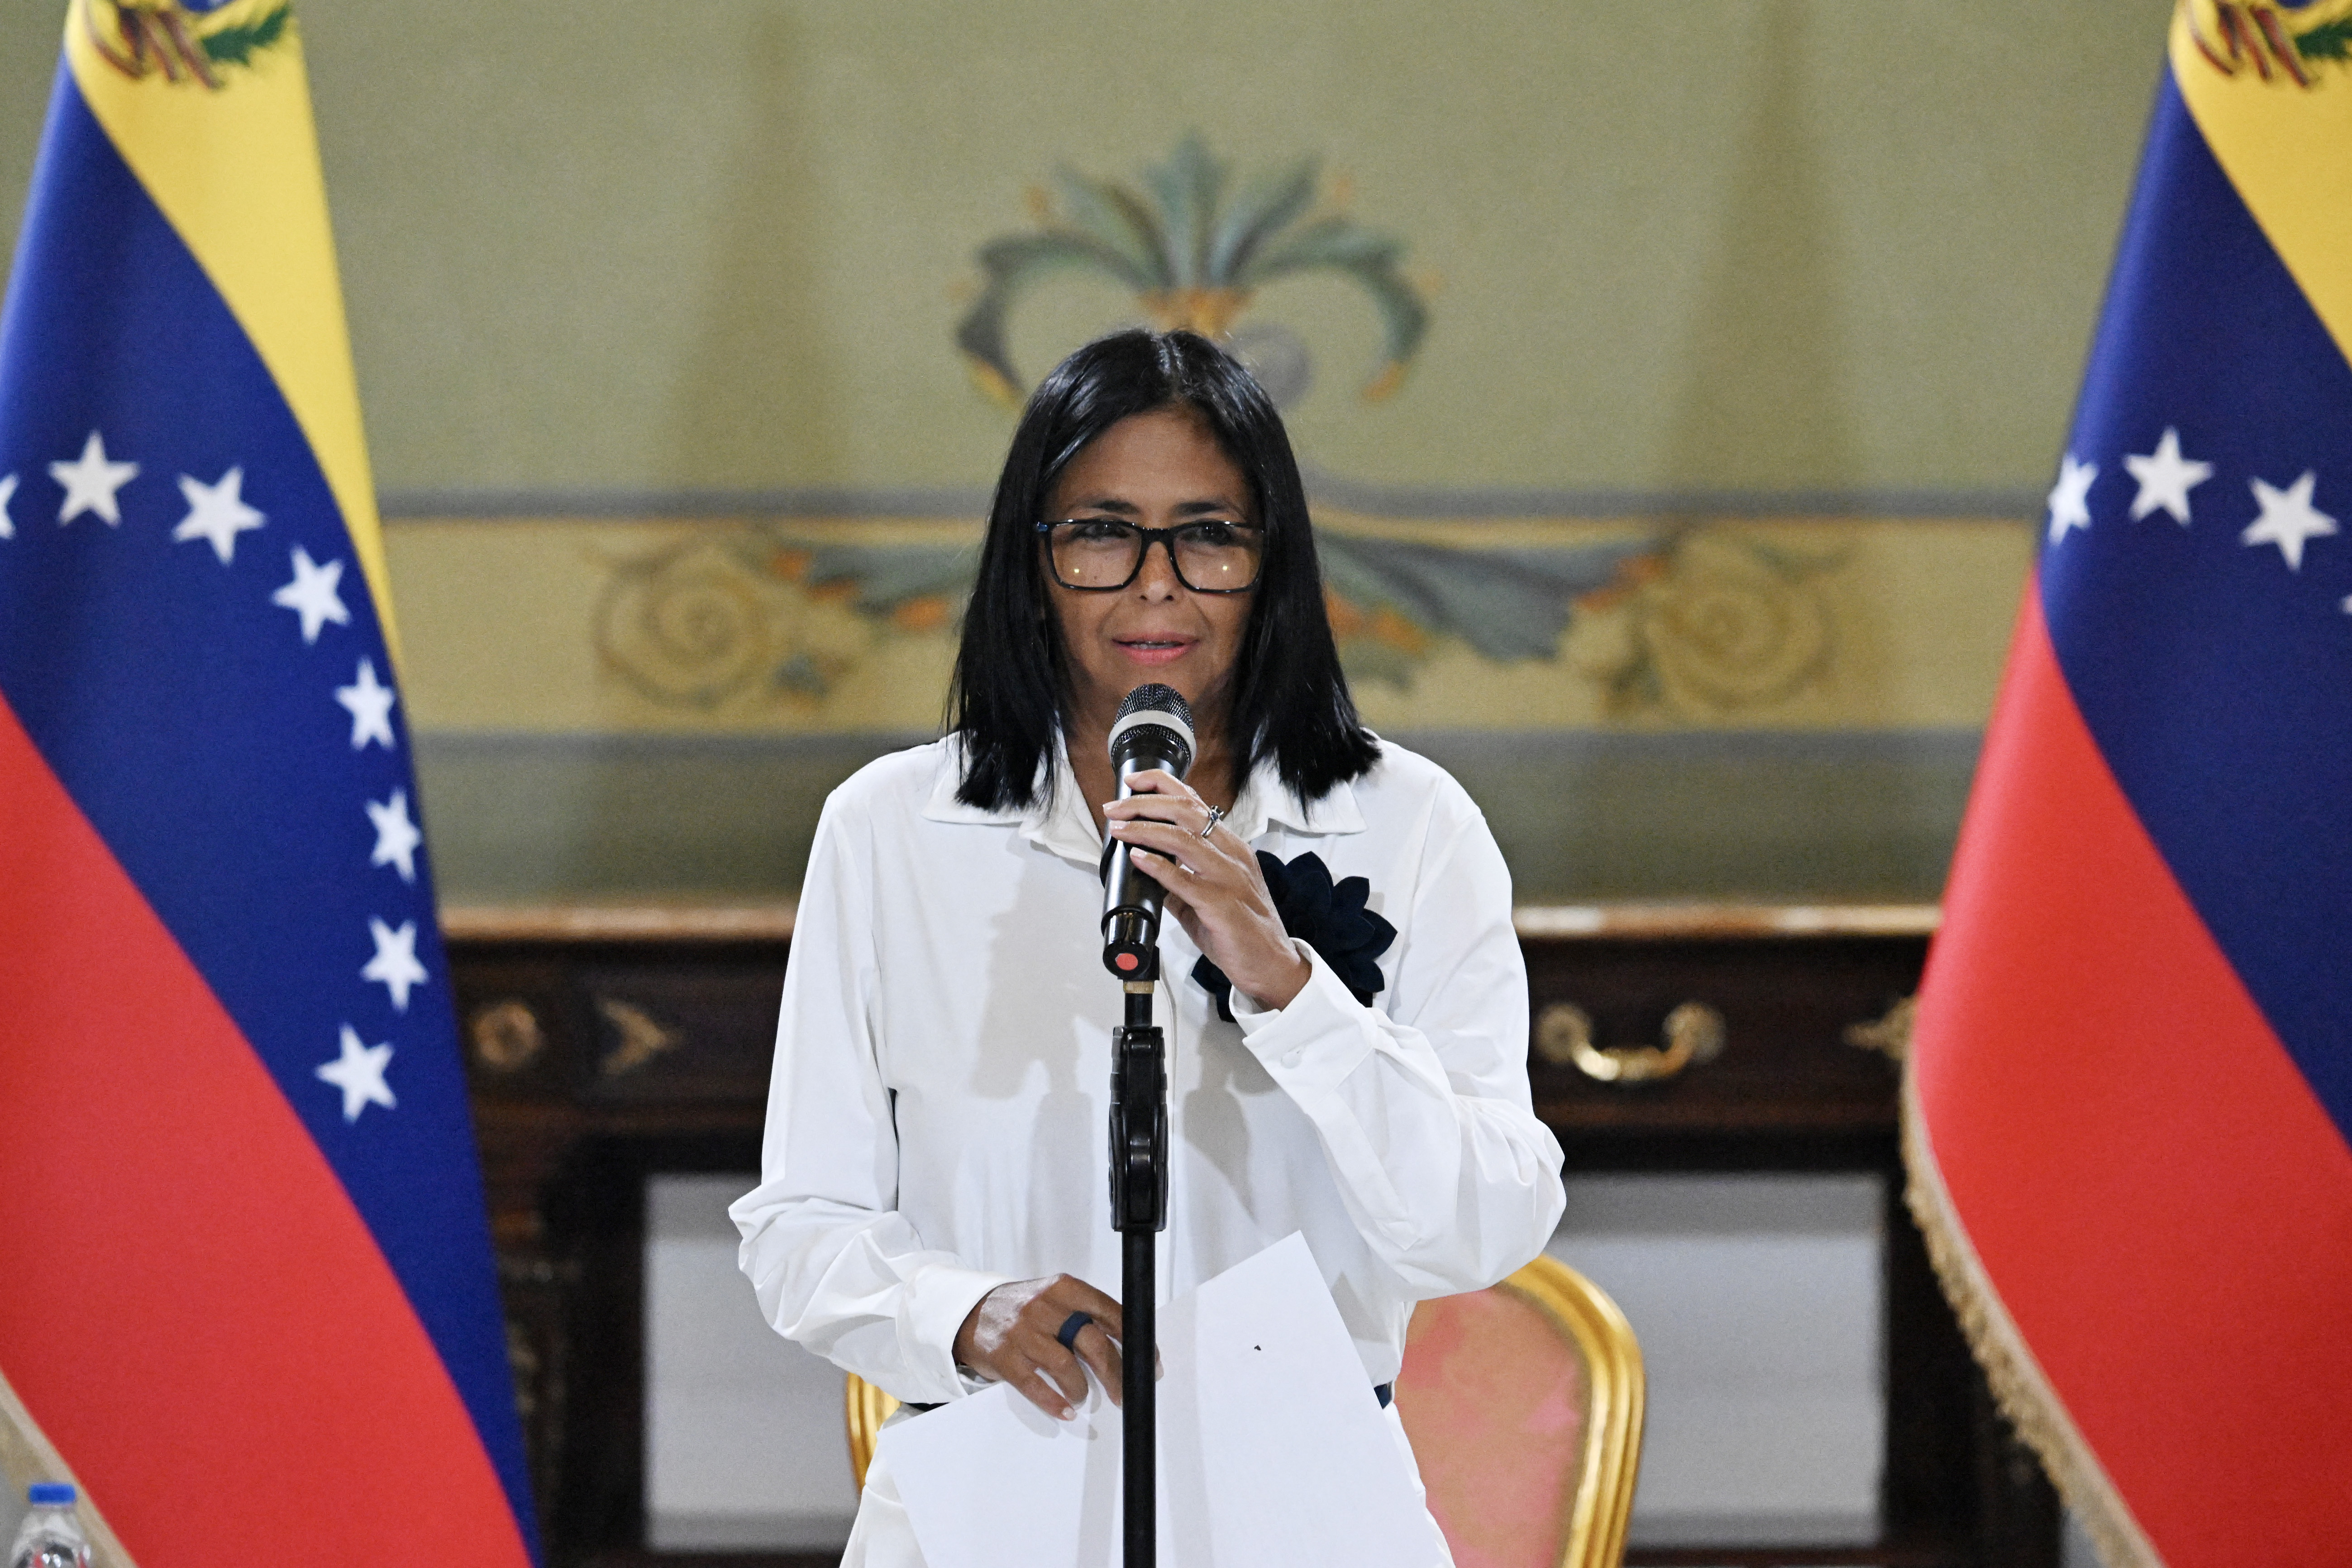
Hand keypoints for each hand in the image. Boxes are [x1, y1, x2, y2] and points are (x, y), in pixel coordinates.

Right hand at [954, 1275, 1125, 1419]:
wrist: (973, 1313)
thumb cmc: (1025, 1309)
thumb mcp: (1056, 1299)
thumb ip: (1087, 1314)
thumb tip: (1129, 1345)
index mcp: (1064, 1289)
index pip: (1109, 1312)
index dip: (1134, 1340)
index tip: (1148, 1361)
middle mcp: (1044, 1307)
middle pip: (1092, 1343)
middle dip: (1115, 1373)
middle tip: (1123, 1392)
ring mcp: (1023, 1333)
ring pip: (1066, 1367)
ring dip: (1081, 1388)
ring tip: (1083, 1396)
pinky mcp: (1005, 1357)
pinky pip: (1035, 1386)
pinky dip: (1055, 1402)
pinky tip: (1066, 1410)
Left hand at [1105, 771, 1310, 1010]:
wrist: (1270, 964)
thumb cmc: (1243, 930)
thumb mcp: (1208, 896)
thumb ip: (1180, 881)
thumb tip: (1147, 871)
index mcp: (1231, 847)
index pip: (1195, 803)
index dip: (1161, 785)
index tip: (1132, 782)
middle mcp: (1232, 855)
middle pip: (1186, 812)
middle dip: (1145, 803)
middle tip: (1115, 808)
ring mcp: (1229, 878)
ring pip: (1184, 839)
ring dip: (1145, 829)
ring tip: (1119, 829)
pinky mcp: (1222, 905)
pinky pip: (1185, 880)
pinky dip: (1158, 866)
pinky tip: (1138, 858)